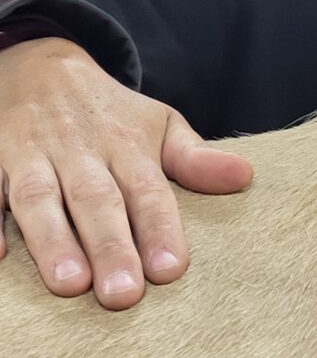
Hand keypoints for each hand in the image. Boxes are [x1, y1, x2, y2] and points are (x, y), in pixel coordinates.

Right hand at [0, 37, 252, 309]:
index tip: (170, 269)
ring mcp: (30, 154)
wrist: (37, 63)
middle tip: (122, 294)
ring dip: (53, 239)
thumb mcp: (156, 125)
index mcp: (125, 145)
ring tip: (69, 284)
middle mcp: (78, 151)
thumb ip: (195, 159)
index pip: (147, 189)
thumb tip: (245, 176)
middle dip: (110, 245)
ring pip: (40, 196)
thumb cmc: (108, 113)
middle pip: (96, 199)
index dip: (159, 228)